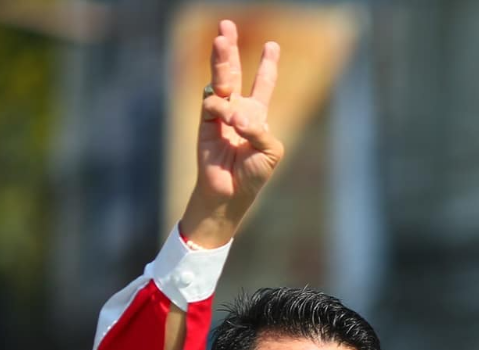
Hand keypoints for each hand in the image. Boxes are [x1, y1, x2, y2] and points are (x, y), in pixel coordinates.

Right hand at [181, 20, 283, 247]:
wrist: (231, 194)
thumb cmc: (254, 175)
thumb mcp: (270, 151)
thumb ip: (259, 130)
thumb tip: (238, 116)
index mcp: (257, 116)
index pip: (263, 85)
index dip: (267, 66)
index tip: (273, 46)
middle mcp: (238, 111)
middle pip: (233, 73)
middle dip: (230, 50)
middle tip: (226, 26)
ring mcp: (219, 116)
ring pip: (219, 80)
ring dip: (222, 59)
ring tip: (222, 38)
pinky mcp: (205, 124)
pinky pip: (212, 105)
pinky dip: (224, 109)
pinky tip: (232, 119)